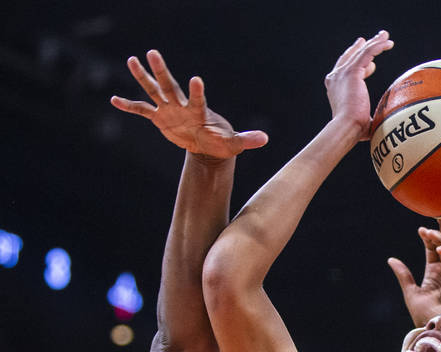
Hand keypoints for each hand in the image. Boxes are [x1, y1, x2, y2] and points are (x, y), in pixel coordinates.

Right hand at [110, 50, 267, 157]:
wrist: (210, 147)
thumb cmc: (223, 143)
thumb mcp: (235, 144)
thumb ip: (247, 140)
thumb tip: (265, 139)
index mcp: (199, 111)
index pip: (197, 99)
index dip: (197, 91)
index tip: (197, 79)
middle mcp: (182, 106)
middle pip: (170, 86)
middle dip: (161, 71)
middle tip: (153, 52)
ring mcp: (170, 110)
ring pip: (154, 91)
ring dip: (142, 77)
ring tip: (132, 60)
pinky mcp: (160, 118)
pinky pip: (142, 110)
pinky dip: (129, 106)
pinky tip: (114, 99)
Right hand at [325, 31, 394, 137]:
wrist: (346, 127)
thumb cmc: (353, 131)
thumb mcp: (361, 121)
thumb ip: (368, 118)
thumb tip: (380, 124)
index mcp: (336, 88)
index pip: (347, 69)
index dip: (358, 63)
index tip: (370, 62)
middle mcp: (336, 77)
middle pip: (351, 56)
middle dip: (363, 47)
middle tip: (373, 39)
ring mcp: (343, 73)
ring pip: (361, 52)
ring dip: (374, 42)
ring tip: (385, 36)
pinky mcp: (352, 72)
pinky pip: (367, 53)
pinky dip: (378, 47)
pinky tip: (388, 43)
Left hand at [388, 227, 440, 326]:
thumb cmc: (425, 317)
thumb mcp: (412, 295)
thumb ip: (404, 276)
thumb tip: (391, 259)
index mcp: (434, 273)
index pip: (432, 250)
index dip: (428, 239)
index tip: (421, 230)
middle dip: (438, 239)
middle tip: (431, 233)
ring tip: (440, 251)